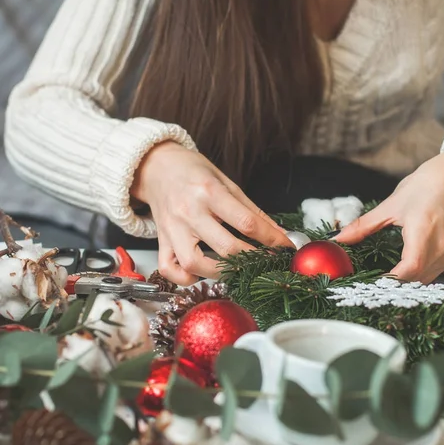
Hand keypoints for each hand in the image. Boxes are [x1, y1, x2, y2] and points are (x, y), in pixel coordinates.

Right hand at [131, 142, 291, 284]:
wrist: (157, 167)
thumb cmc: (193, 172)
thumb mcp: (227, 182)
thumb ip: (252, 210)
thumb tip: (278, 232)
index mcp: (209, 192)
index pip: (246, 222)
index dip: (271, 238)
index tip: (286, 247)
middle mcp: (189, 212)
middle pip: (226, 247)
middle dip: (253, 259)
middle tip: (267, 260)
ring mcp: (172, 229)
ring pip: (195, 264)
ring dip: (221, 273)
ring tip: (236, 269)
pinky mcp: (161, 241)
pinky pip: (169, 269)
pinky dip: (186, 278)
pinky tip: (201, 273)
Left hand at [335, 147, 443, 282]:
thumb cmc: (430, 184)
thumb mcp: (392, 203)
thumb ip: (364, 225)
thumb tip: (338, 238)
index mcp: (424, 229)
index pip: (410, 267)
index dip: (390, 280)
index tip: (370, 282)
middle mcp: (440, 245)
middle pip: (416, 279)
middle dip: (393, 285)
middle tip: (369, 284)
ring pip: (425, 280)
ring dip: (405, 283)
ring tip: (382, 281)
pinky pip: (433, 273)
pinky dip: (416, 276)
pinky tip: (401, 272)